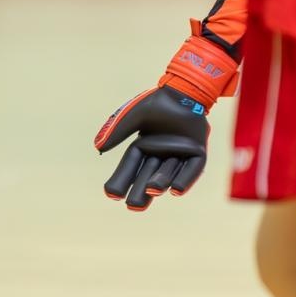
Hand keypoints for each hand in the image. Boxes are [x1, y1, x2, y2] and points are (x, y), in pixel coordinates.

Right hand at [95, 87, 210, 208]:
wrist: (184, 90)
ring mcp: (180, 154)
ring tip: (152, 189)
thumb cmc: (156, 102)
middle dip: (141, 192)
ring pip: (168, 174)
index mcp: (143, 147)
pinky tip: (176, 190)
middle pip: (148, 177)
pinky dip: (185, 180)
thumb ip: (117, 131)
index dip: (121, 181)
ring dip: (160, 182)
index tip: (111, 194)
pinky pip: (192, 171)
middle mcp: (160, 155)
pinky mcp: (197, 153)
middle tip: (133, 206)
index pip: (129, 168)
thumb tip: (97, 147)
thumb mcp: (132, 115)